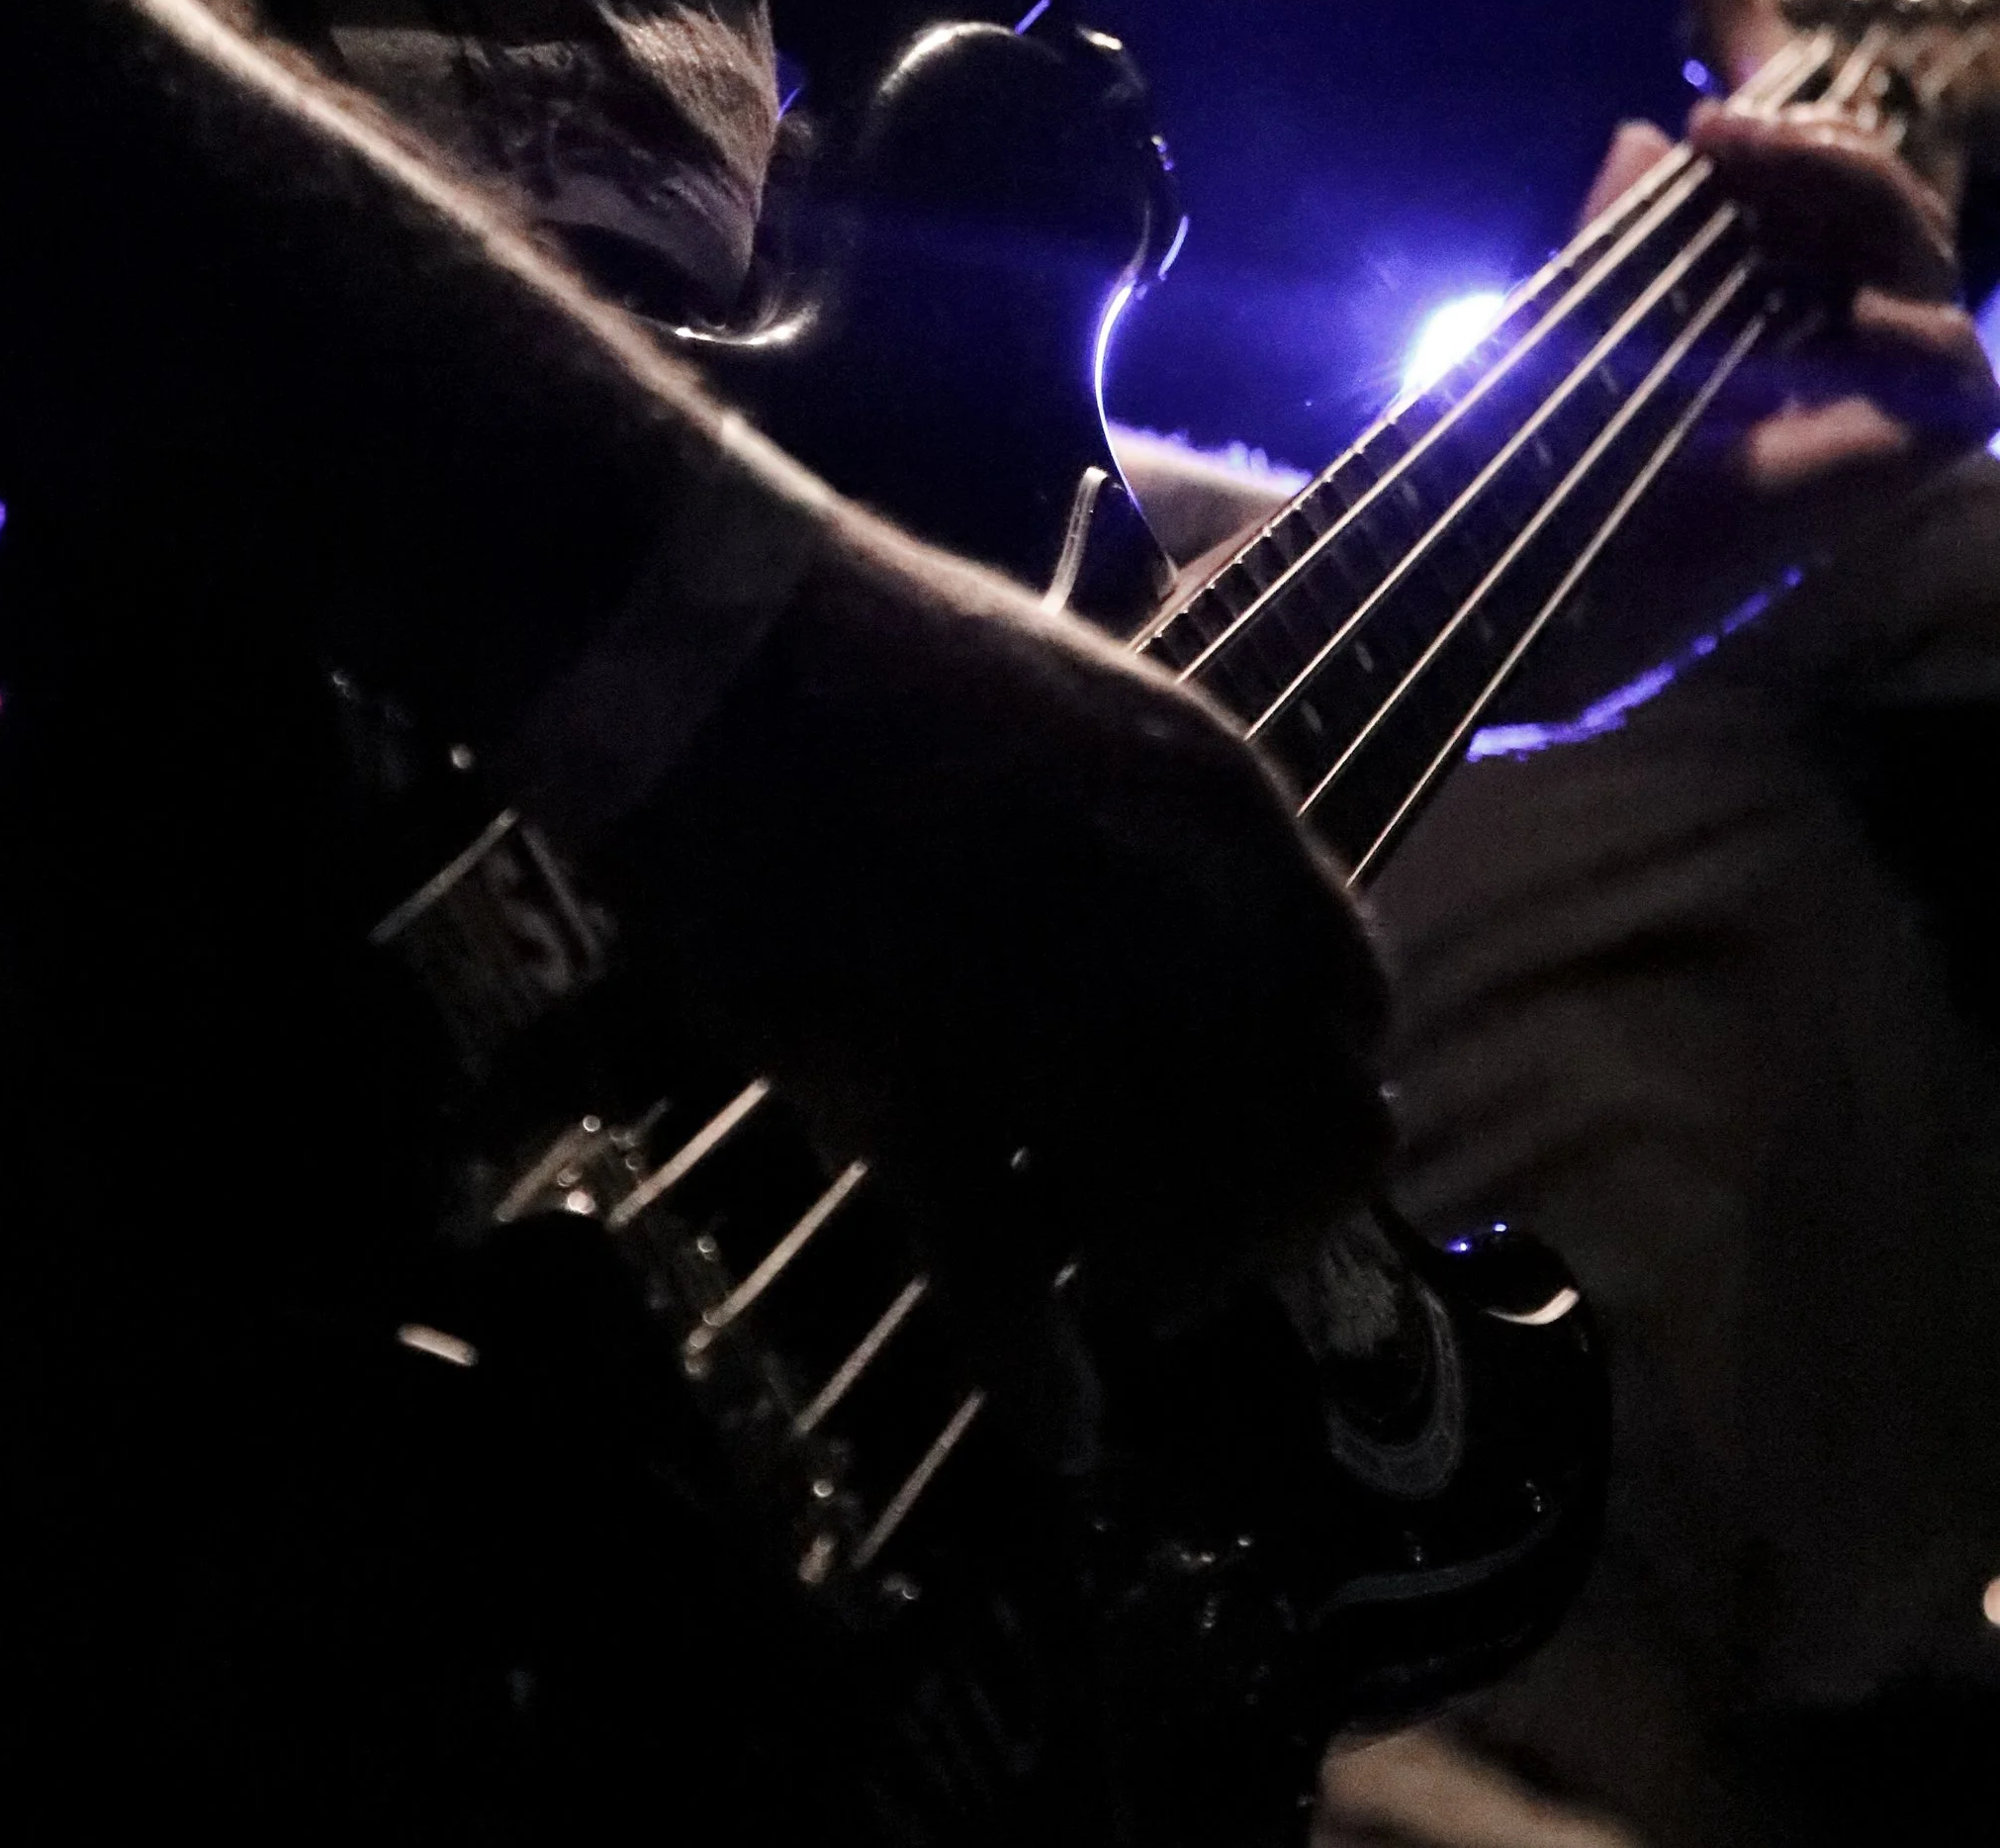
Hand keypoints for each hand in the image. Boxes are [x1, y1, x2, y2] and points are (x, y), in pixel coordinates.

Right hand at [591, 517, 1390, 1323]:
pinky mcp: (929, 1076)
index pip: (1352, 996)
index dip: (1313, 1090)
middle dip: (1268, 1215)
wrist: (708, 636)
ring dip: (1168, 1282)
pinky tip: (1053, 1424)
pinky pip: (1011, 1265)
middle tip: (1188, 1249)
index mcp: (1223, 803)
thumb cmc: (867, 654)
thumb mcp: (1080, 704)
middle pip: (1313, 1128)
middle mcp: (1181, 910)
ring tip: (1109, 1306)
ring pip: (1187, 1208)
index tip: (1255, 1139)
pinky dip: (1039, 1365)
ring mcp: (1060, 998)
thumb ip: (1160, 833)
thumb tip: (1196, 961)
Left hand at [1578, 99, 1995, 517]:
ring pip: (1918, 237)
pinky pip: (1954, 359)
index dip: (1790, 135)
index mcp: (1791, 279)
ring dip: (1850, 178)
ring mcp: (1898, 371)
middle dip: (1811, 139)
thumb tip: (1638, 131)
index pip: (1825, 180)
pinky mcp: (1930, 430)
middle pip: (1878, 192)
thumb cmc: (1595, 428)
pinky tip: (1856, 314)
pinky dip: (1917, 325)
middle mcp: (1855, 316)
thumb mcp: (1609, 295)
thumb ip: (1628, 217)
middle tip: (1722, 129)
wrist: (1595, 541)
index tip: (1700, 122)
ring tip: (1761, 160)